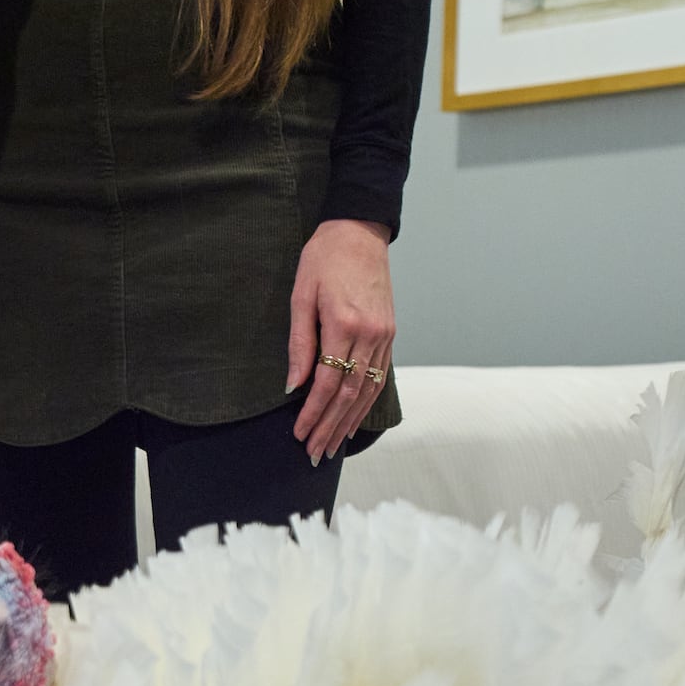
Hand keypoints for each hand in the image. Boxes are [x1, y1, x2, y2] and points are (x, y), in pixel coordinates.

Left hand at [288, 219, 395, 465]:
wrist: (359, 232)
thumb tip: (293, 386)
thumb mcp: (301, 296)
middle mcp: (371, 335)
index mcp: (345, 325)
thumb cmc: (323, 259)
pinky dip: (366, 403)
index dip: (313, 414)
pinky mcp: (391, 335)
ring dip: (349, 422)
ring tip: (332, 446)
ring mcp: (385, 337)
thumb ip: (299, 343)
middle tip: (314, 453)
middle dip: (330, 427)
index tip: (299, 435)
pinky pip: (379, 378)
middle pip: (350, 395)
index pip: (328, 384)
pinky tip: (354, 420)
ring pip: (368, 391)